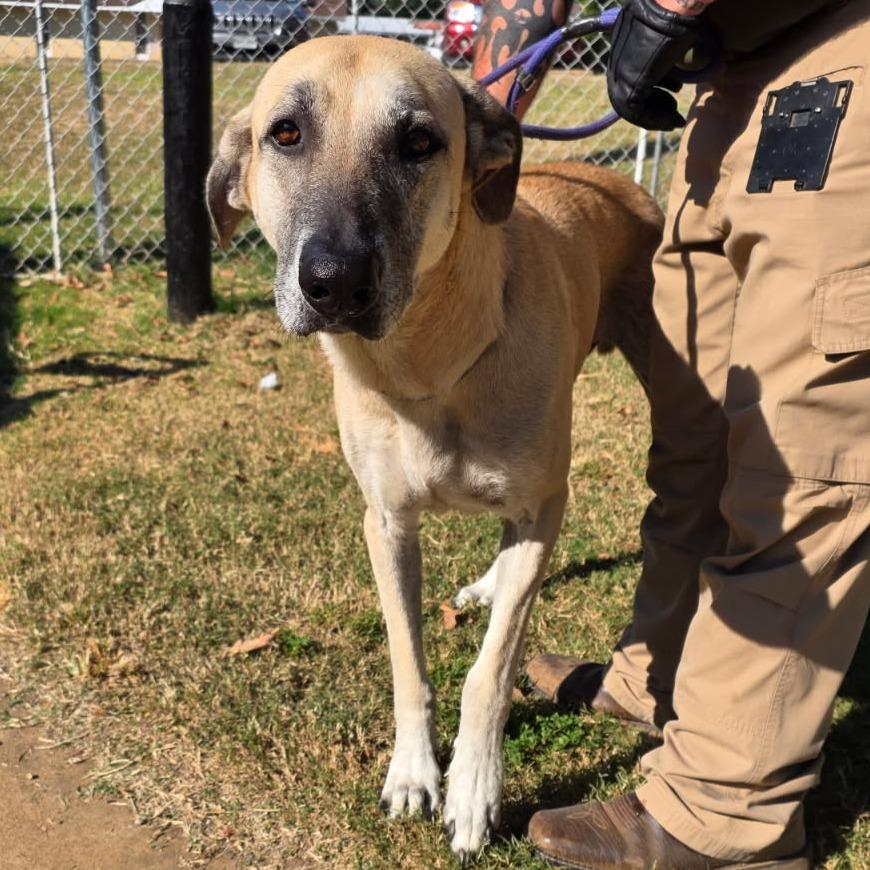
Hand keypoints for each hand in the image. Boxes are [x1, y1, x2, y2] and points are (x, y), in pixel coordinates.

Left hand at [607, 0, 706, 130]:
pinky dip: (655, 120)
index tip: (673, 95)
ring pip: (631, 109)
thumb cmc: (682, 12)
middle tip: (673, 112)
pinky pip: (637, 112)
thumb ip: (677, 49)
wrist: (674, 5)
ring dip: (655, 118)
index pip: (631, 79)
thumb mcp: (673, 33)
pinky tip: (672, 120)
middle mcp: (617, 61)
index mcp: (624, 47)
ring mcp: (621, 73)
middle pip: (629, 96)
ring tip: (673, 119)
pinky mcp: (630, 82)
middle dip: (653, 107)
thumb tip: (708, 57)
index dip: (652, 92)